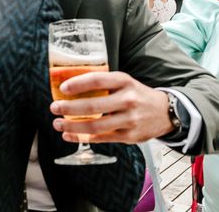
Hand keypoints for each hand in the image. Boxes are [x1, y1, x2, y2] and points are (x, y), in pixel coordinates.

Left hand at [50, 71, 173, 143]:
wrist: (165, 112)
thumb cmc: (137, 94)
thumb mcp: (124, 82)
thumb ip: (103, 83)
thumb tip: (70, 84)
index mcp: (124, 81)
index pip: (97, 80)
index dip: (77, 84)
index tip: (62, 88)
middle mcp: (128, 100)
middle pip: (93, 105)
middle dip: (69, 107)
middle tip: (54, 107)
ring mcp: (129, 120)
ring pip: (95, 125)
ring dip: (72, 125)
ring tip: (57, 123)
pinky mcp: (129, 137)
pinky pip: (100, 138)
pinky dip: (81, 137)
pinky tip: (69, 135)